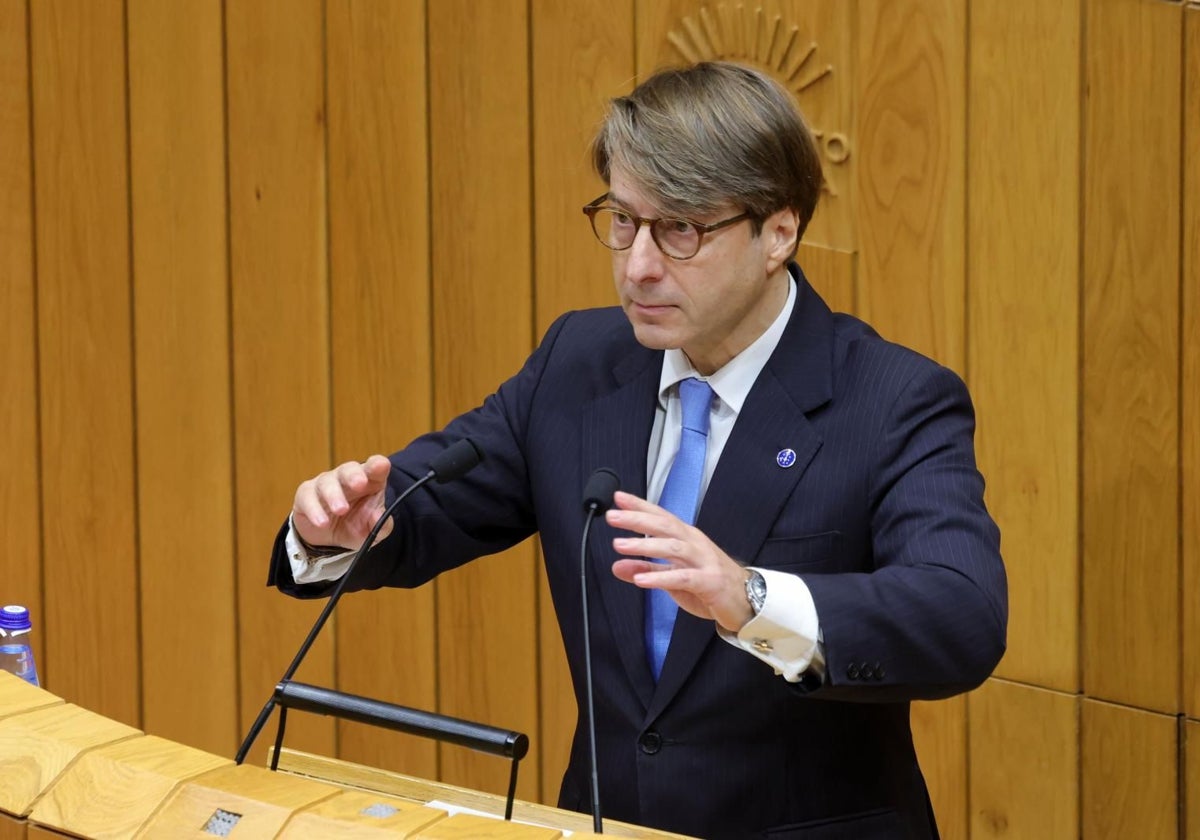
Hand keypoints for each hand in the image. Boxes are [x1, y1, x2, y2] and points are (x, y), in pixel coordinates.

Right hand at [291, 455, 392, 549]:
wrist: (330, 540)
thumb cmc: (356, 526)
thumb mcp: (372, 530)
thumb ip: (381, 525)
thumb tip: (378, 517)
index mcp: (369, 481)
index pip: (375, 466)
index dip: (378, 464)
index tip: (381, 466)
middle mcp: (346, 478)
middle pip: (349, 469)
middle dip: (354, 475)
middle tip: (359, 484)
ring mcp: (325, 484)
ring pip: (327, 482)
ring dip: (334, 495)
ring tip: (341, 510)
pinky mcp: (306, 494)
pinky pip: (307, 497)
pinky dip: (314, 510)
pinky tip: (322, 522)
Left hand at [606, 491, 753, 631]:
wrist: (746, 601)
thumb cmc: (709, 584)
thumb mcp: (672, 577)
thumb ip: (646, 569)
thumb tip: (617, 565)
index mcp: (687, 538)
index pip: (661, 516)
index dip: (640, 506)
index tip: (618, 497)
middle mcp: (695, 544)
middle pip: (665, 526)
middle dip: (637, 519)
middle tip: (612, 516)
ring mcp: (704, 561)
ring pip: (673, 548)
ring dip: (644, 545)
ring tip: (619, 545)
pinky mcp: (709, 582)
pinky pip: (683, 577)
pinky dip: (660, 577)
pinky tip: (640, 580)